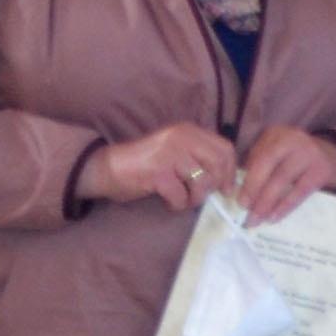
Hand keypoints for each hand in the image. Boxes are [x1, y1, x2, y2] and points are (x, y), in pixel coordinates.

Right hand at [82, 122, 236, 212]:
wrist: (105, 167)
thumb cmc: (144, 163)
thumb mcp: (175, 151)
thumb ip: (198, 156)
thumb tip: (226, 179)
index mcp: (189, 131)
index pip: (225, 148)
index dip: (230, 170)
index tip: (226, 187)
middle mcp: (182, 138)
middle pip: (218, 164)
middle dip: (214, 185)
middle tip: (202, 196)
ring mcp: (170, 154)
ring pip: (202, 181)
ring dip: (195, 198)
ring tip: (183, 200)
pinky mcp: (158, 173)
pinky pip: (181, 195)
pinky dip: (178, 204)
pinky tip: (170, 202)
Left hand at [235, 126, 335, 224]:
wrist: (329, 156)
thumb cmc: (292, 159)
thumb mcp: (275, 153)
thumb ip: (257, 166)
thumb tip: (240, 193)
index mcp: (276, 134)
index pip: (257, 156)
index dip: (247, 179)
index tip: (238, 200)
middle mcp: (292, 138)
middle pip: (267, 163)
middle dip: (254, 189)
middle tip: (245, 210)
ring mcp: (309, 152)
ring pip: (282, 179)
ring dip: (266, 202)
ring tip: (256, 219)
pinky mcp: (322, 169)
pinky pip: (300, 191)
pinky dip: (285, 206)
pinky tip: (274, 217)